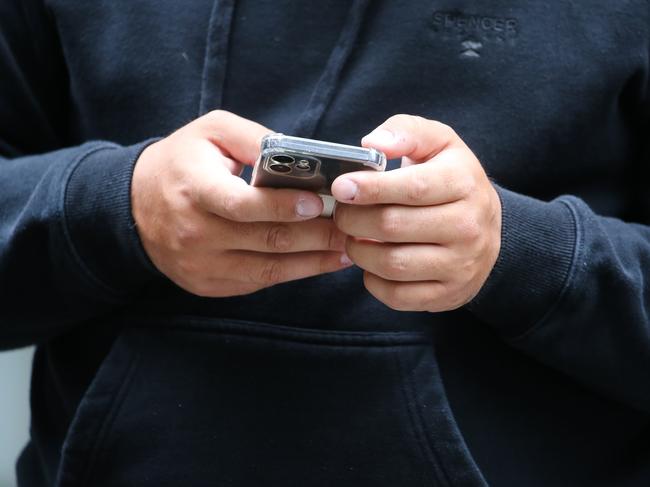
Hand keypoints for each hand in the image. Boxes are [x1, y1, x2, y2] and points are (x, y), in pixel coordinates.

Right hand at [131, 110, 351, 296]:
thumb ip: (255, 138)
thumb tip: (301, 157)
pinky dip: (291, 274)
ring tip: (344, 249)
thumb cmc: (180, 163)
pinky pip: (257, 283)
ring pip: (267, 270)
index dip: (283, 207)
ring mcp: (200, 265)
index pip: (243, 204)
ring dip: (312, 261)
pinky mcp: (207, 284)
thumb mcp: (210, 132)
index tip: (318, 203)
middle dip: (314, 236)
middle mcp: (195, 233)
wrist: (134, 206)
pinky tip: (317, 262)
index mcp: (194, 189)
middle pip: (265, 240)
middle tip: (349, 227)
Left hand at [331, 115, 501, 311]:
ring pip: (392, 264)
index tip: (340, 187)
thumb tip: (372, 144)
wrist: (487, 229)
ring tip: (353, 237)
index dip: (370, 189)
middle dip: (353, 220)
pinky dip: (372, 281)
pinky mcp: (449, 294)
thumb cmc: (450, 180)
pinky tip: (372, 263)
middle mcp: (468, 226)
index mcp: (464, 183)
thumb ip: (405, 133)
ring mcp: (461, 265)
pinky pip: (397, 296)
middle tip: (341, 213)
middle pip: (393, 226)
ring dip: (359, 251)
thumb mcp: (438, 143)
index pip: (412, 188)